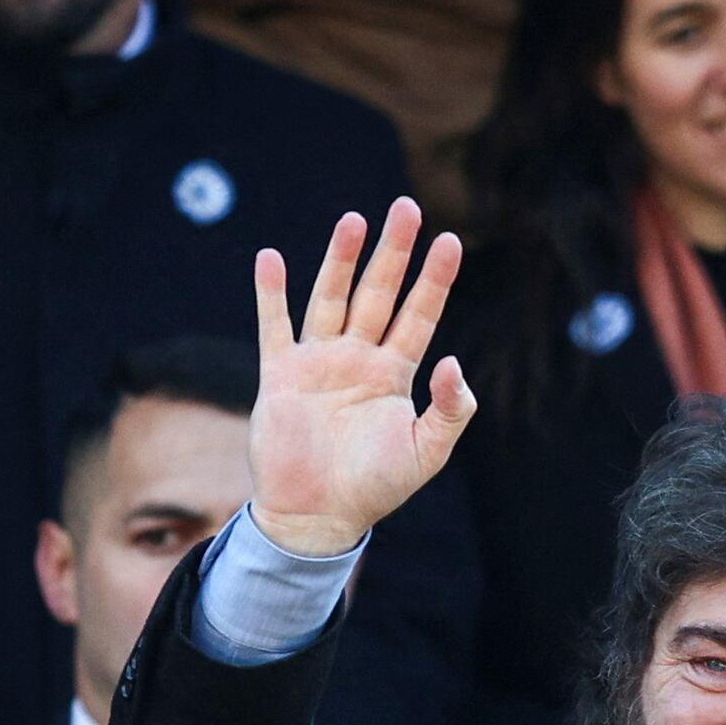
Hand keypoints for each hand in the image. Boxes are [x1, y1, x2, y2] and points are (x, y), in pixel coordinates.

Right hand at [248, 200, 473, 555]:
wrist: (317, 517)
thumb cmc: (375, 488)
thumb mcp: (426, 452)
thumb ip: (450, 410)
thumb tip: (454, 361)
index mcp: (395, 374)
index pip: (420, 314)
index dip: (435, 279)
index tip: (451, 240)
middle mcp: (358, 359)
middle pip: (379, 292)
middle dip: (393, 251)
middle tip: (407, 207)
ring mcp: (319, 363)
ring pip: (331, 298)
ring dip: (341, 259)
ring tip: (354, 220)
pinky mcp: (281, 376)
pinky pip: (275, 327)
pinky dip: (272, 294)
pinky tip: (271, 259)